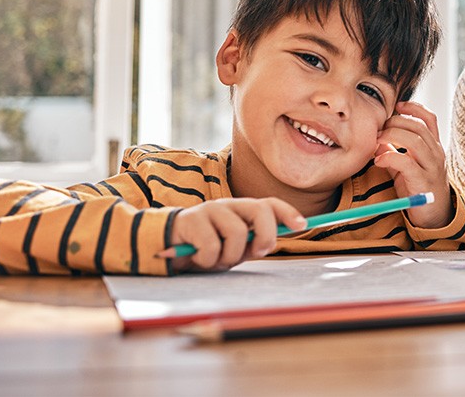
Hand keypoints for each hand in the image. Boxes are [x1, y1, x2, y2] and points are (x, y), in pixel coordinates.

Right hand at [161, 197, 305, 272]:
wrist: (162, 246)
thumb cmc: (204, 249)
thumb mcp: (232, 249)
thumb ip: (250, 245)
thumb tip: (268, 243)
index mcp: (241, 211)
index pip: (269, 204)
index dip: (288, 213)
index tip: (302, 226)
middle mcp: (228, 205)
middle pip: (259, 209)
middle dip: (266, 233)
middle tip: (258, 253)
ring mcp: (209, 210)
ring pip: (237, 233)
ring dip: (229, 256)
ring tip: (215, 260)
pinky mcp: (190, 220)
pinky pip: (211, 246)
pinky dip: (207, 260)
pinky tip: (197, 259)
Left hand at [374, 101, 451, 227]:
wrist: (435, 216)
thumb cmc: (420, 187)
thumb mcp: (409, 165)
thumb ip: (397, 150)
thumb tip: (379, 137)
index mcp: (434, 146)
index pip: (429, 118)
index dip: (414, 108)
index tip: (397, 106)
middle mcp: (436, 153)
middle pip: (417, 127)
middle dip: (395, 122)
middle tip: (378, 129)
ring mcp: (432, 167)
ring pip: (414, 140)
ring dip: (391, 136)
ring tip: (377, 141)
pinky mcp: (423, 182)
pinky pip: (407, 163)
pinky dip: (390, 157)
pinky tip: (379, 160)